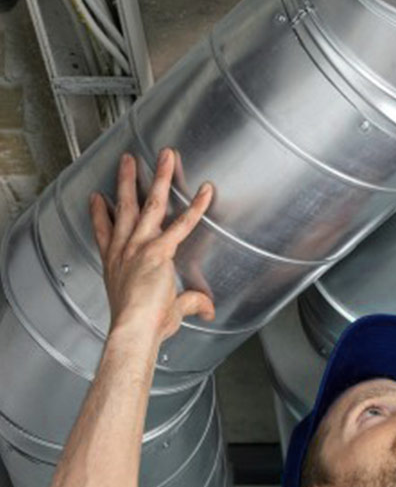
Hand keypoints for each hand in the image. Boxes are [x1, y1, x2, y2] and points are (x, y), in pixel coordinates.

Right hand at [90, 149, 214, 345]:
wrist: (134, 330)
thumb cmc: (142, 327)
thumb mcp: (167, 313)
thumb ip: (190, 304)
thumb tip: (208, 310)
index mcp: (116, 265)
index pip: (104, 233)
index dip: (99, 214)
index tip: (96, 198)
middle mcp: (124, 251)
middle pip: (124, 207)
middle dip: (127, 181)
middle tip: (127, 161)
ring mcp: (139, 247)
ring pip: (150, 204)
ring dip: (159, 177)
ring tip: (164, 156)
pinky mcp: (158, 250)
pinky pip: (182, 223)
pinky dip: (197, 206)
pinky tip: (206, 190)